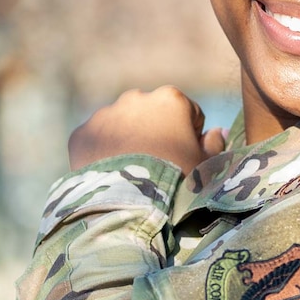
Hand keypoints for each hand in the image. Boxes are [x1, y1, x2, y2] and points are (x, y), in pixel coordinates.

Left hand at [68, 86, 226, 175]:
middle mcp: (135, 97)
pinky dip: (102, 155)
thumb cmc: (176, 181)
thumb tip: (216, 132)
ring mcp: (105, 114)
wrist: (128, 201)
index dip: (189, 138)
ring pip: (121, 126)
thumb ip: (215, 145)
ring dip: (127, 143)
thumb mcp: (205, 166)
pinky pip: (96, 142)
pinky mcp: (83, 133)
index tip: (183, 159)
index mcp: (171, 99)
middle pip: (151, 116)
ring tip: (131, 174)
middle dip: (154, 134)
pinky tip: (110, 175)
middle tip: (156, 167)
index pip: (187, 114)